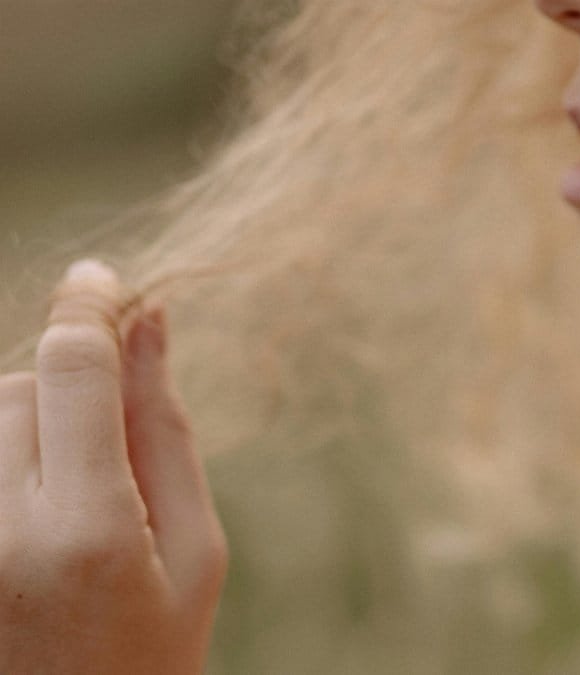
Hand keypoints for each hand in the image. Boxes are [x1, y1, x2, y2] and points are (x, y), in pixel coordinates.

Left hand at [0, 260, 226, 673]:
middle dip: (67, 388)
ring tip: (65, 497)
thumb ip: (168, 431)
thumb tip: (150, 323)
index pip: (72, 370)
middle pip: (20, 386)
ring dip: (27, 423)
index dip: (88, 309)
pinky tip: (29, 507)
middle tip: (105, 454)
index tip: (103, 282)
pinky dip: (3, 455)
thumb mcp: (196, 551)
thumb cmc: (153, 653)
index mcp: (88, 531)